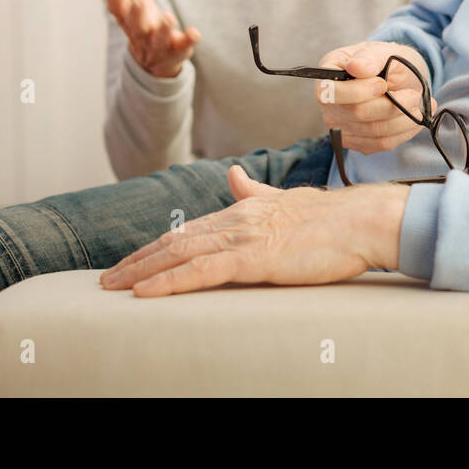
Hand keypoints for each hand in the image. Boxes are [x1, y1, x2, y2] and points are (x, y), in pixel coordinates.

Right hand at [98, 0, 200, 77]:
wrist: (156, 61)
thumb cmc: (143, 20)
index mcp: (128, 19)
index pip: (118, 9)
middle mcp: (142, 32)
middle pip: (136, 24)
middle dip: (137, 12)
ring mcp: (160, 43)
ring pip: (160, 38)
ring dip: (163, 28)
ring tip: (168, 16)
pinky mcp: (179, 49)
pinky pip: (184, 46)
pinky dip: (189, 40)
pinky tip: (194, 32)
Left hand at [99, 165, 410, 295]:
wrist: (362, 221)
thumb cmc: (333, 220)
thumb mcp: (287, 202)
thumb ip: (255, 192)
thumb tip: (233, 177)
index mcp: (245, 209)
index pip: (190, 230)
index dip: (157, 246)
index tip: (132, 260)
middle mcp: (237, 219)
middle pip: (175, 240)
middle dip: (138, 260)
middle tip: (106, 279)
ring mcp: (243, 237)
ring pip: (179, 254)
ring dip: (142, 272)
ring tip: (114, 287)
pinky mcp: (253, 257)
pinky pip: (201, 272)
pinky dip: (168, 282)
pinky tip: (146, 292)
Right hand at [314, 41, 435, 154]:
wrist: (399, 78)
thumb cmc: (388, 61)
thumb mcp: (383, 50)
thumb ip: (371, 56)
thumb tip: (357, 67)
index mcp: (329, 73)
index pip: (328, 93)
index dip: (357, 92)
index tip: (383, 83)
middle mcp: (330, 103)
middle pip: (356, 114)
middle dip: (391, 105)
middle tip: (414, 95)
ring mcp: (342, 126)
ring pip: (374, 131)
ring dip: (403, 119)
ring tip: (420, 104)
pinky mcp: (359, 142)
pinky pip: (383, 142)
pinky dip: (405, 130)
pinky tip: (416, 117)